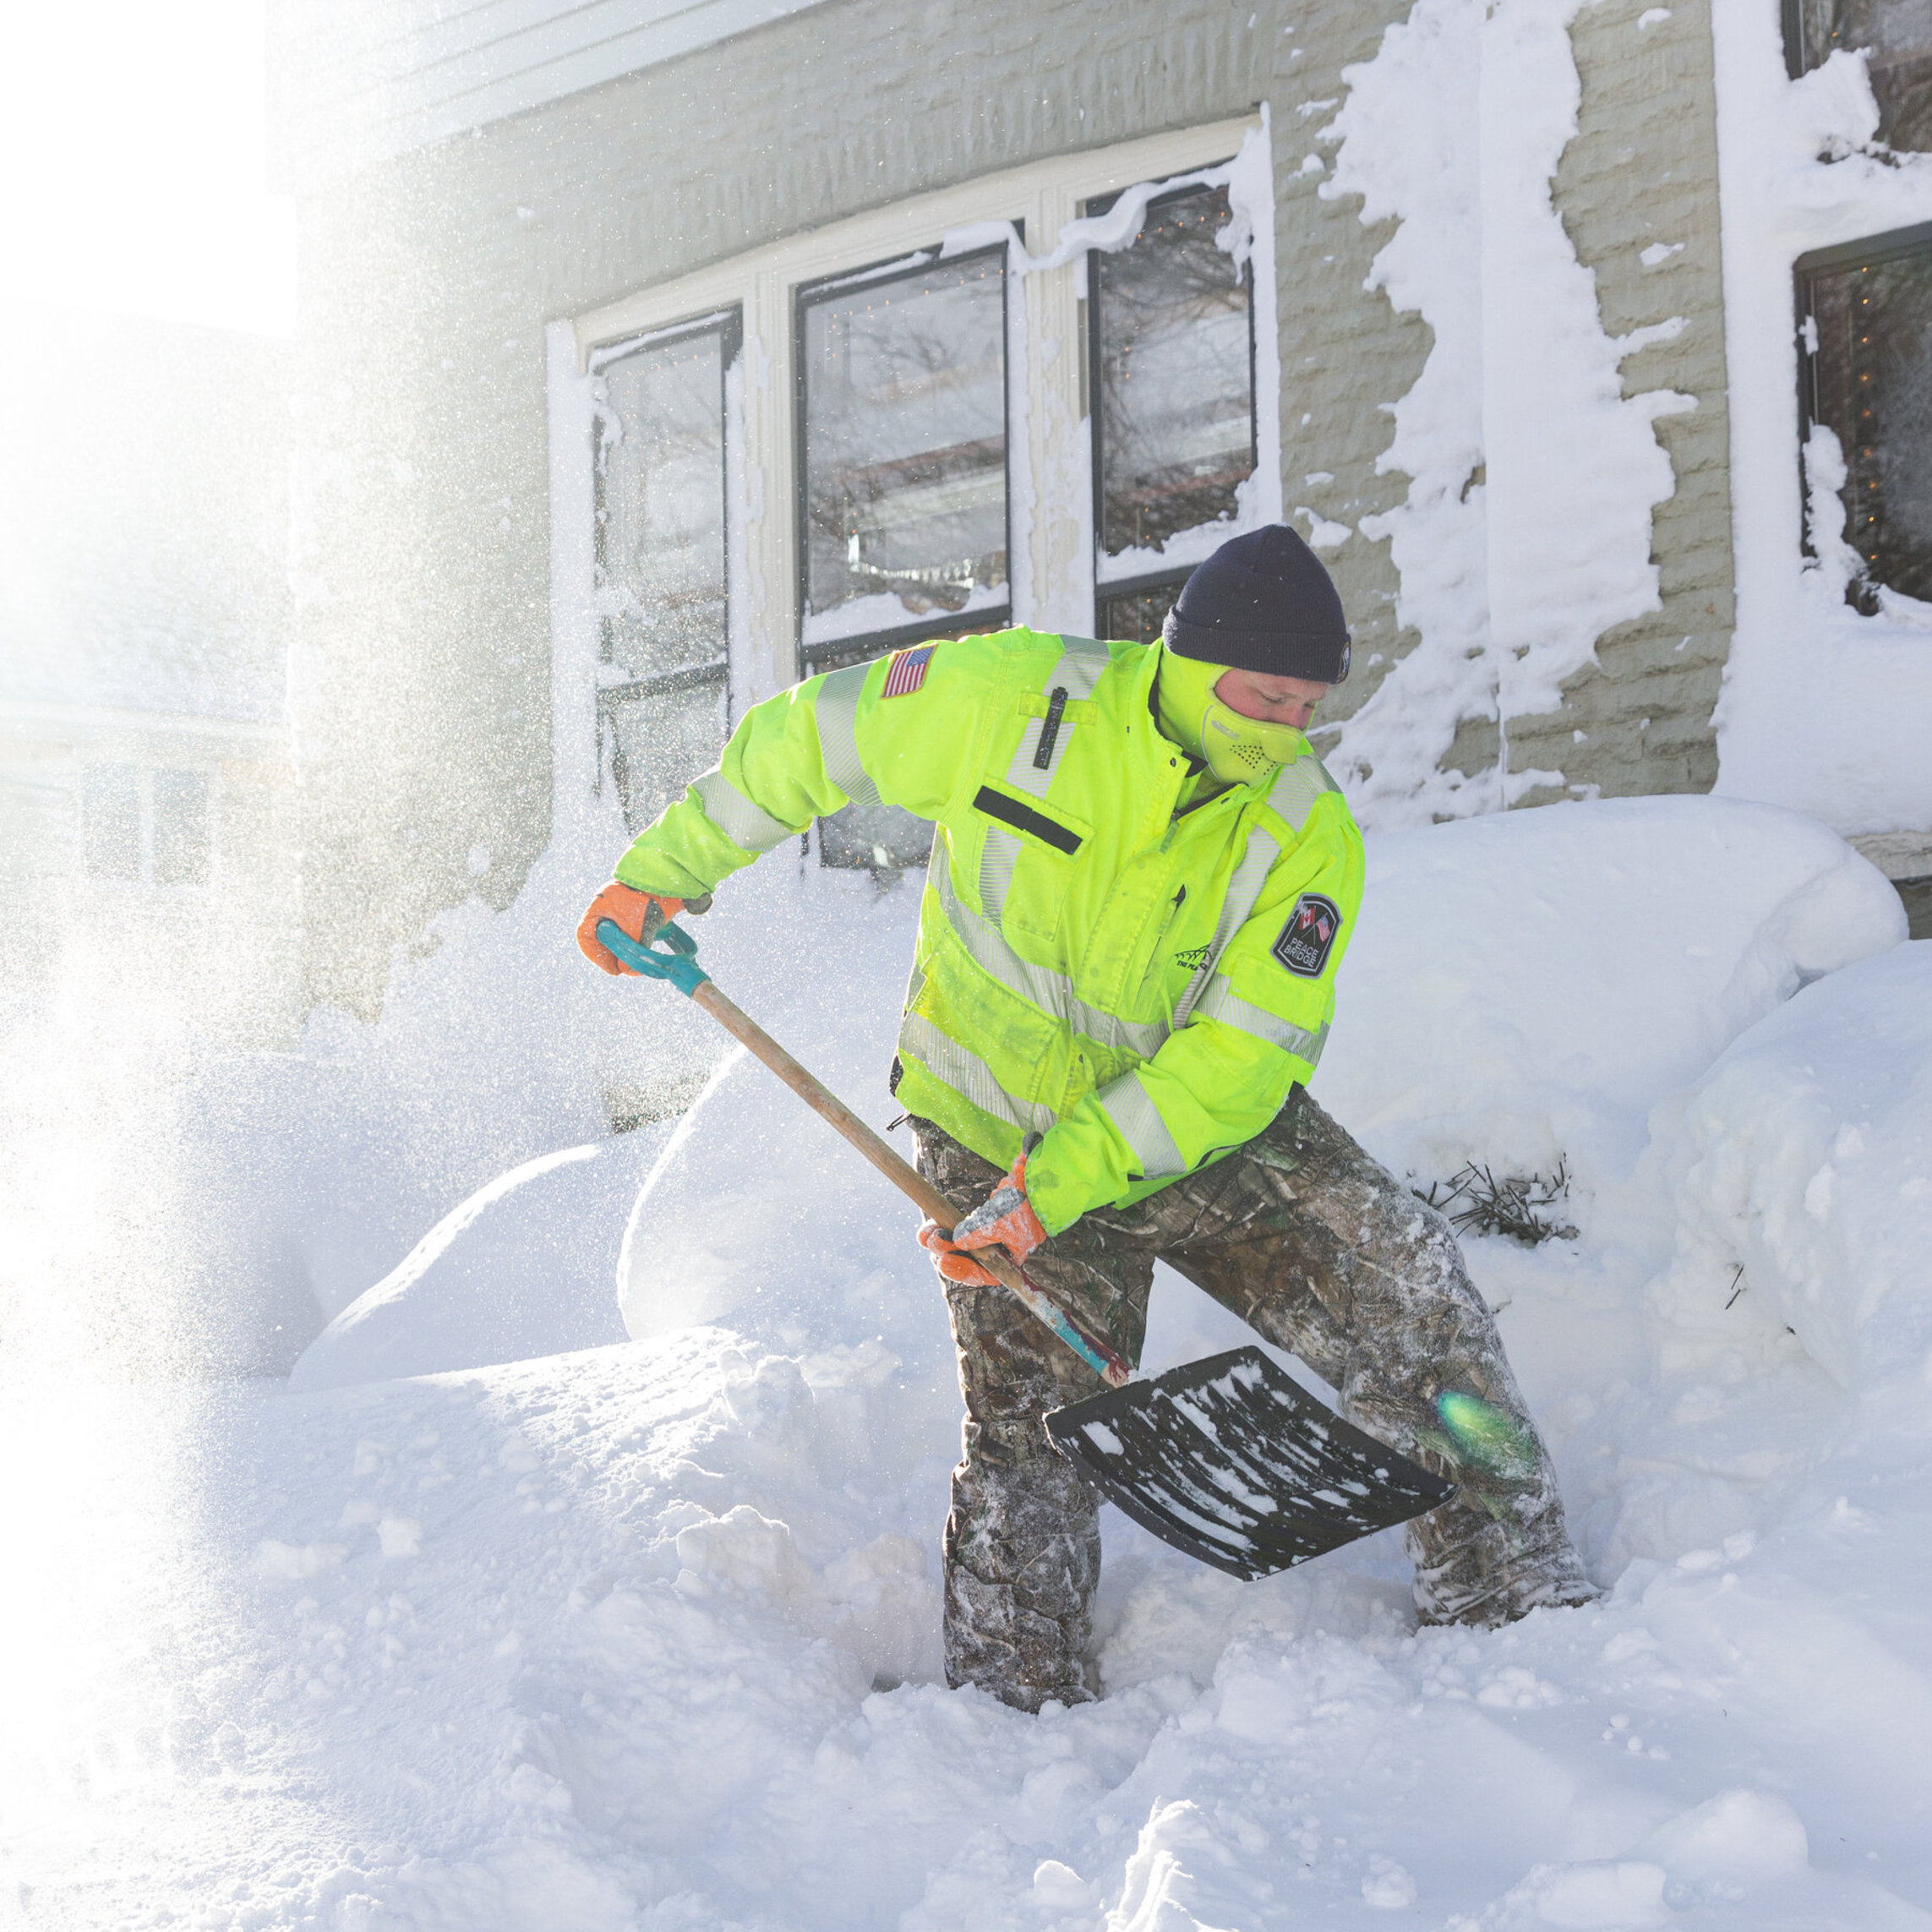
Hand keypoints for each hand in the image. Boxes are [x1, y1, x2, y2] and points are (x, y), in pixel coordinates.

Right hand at [576, 881, 705, 974]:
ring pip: (613, 934)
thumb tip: (626, 970)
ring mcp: (618, 906)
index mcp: (599, 906)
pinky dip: (629, 941)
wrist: (672, 880)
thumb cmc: (651, 898)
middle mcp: (605, 905)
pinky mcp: (631, 908)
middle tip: (622, 969)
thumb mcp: (639, 929)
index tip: (611, 969)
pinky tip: (639, 949)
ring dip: (620, 949)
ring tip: (632, 962)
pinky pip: (625, 928)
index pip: (585, 935)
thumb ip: (630, 951)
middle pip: (598, 936)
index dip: (595, 955)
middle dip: (609, 955)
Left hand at [916, 1155, 1046, 1284]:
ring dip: (943, 1237)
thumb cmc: (1025, 1203)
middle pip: (968, 1258)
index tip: (943, 1262)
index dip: (962, 1271)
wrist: (1038, 1175)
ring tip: (926, 1230)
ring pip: (961, 1243)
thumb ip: (979, 1233)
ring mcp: (990, 1234)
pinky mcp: (984, 1218)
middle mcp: (999, 1250)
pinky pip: (962, 1227)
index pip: (984, 1274)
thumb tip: (957, 1241)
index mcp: (1010, 1258)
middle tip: (931, 1239)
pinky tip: (936, 1220)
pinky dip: (948, 1224)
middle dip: (947, 1250)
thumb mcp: (1001, 1222)